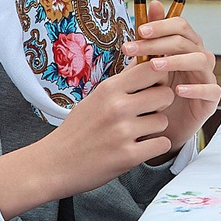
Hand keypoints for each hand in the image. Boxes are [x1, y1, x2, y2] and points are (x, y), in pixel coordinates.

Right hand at [0, 60, 175, 213]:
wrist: (55, 164)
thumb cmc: (78, 129)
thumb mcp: (97, 97)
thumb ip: (123, 81)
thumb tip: (146, 57)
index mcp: (109, 89)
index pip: (153, 68)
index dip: (159, 77)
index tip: (153, 86)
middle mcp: (117, 107)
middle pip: (166, 94)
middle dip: (161, 105)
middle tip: (148, 112)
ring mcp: (123, 132)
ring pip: (164, 121)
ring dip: (155, 129)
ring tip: (136, 133)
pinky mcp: (128, 156)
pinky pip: (162, 144)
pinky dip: (155, 147)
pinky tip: (140, 147)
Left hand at [125, 13, 220, 146]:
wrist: (163, 126)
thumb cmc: (158, 92)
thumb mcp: (148, 64)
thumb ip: (152, 36)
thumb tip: (154, 3)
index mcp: (186, 46)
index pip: (180, 26)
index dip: (161, 26)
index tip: (139, 32)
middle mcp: (199, 57)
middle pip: (186, 41)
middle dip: (158, 43)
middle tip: (135, 48)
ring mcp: (207, 77)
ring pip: (201, 60)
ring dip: (176, 60)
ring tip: (155, 67)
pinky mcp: (211, 99)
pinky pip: (210, 89)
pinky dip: (195, 89)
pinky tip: (177, 90)